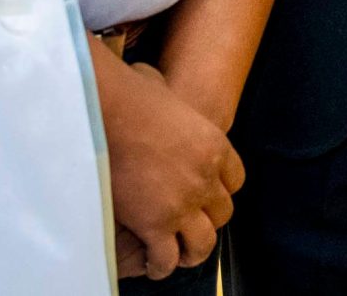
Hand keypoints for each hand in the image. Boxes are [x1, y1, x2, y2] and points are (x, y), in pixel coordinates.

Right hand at [94, 44, 245, 278]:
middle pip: (223, 213)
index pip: (236, 181)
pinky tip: (152, 265)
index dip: (221, 191)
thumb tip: (148, 82)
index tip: (208, 197)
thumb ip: (166, 97)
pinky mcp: (156, 224)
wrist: (110, 113)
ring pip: (203, 243)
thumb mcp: (162, 90)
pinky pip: (168, 258)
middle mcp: (206, 179)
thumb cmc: (130, 95)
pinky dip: (161, 266)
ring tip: (179, 255)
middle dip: (208, 221)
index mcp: (215, 147)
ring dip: (192, 251)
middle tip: (190, 226)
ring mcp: (183, 204)